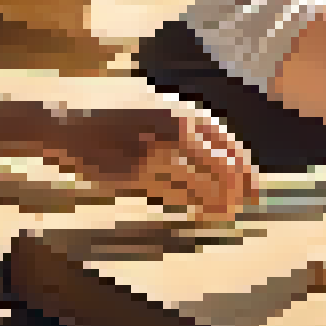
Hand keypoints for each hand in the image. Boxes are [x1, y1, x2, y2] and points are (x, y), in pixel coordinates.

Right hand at [41, 102, 258, 218]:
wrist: (70, 121)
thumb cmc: (115, 115)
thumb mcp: (158, 110)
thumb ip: (187, 130)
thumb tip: (222, 158)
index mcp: (184, 113)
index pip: (231, 146)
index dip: (248, 173)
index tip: (254, 192)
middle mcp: (175, 131)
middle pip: (223, 169)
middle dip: (237, 193)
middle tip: (242, 208)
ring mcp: (156, 154)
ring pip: (199, 187)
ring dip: (213, 204)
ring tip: (221, 214)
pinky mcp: (135, 176)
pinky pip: (171, 196)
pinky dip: (186, 204)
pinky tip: (193, 210)